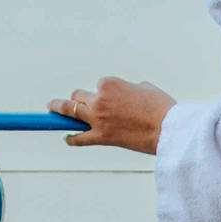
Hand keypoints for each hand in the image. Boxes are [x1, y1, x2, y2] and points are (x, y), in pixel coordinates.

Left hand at [49, 75, 174, 154]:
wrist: (168, 129)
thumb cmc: (161, 108)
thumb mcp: (144, 89)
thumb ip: (129, 90)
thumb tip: (125, 97)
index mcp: (110, 84)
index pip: (99, 86)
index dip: (104, 94)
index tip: (110, 100)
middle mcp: (100, 99)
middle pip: (79, 96)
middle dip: (80, 99)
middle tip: (73, 102)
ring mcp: (97, 119)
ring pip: (70, 111)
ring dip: (59, 109)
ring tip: (52, 109)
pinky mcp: (101, 137)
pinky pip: (79, 137)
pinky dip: (71, 137)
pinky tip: (67, 137)